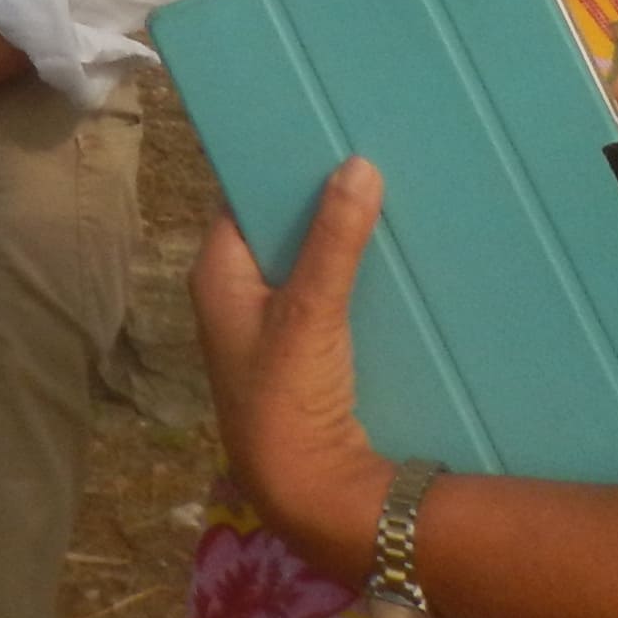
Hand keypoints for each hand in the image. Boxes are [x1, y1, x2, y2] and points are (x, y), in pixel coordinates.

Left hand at [189, 163, 397, 580]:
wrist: (307, 492)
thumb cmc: (287, 398)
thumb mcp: (311, 312)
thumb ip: (333, 240)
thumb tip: (356, 164)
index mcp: (218, 273)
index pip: (243, 197)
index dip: (278, 164)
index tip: (321, 125)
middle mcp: (239, 293)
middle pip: (281, 227)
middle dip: (321, 196)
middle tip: (371, 147)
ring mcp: (273, 323)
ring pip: (310, 261)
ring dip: (344, 237)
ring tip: (395, 188)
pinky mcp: (308, 351)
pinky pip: (331, 295)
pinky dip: (357, 276)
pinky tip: (399, 255)